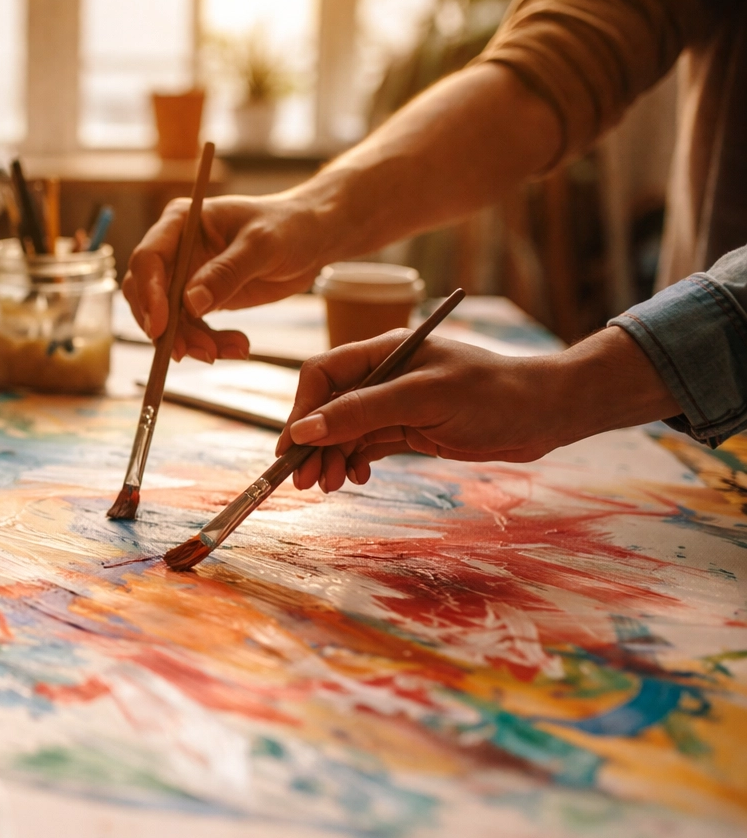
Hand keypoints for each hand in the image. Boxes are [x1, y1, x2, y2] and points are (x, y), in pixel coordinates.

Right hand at [121, 193, 332, 361]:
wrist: (310, 239)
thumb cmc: (288, 227)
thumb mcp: (262, 245)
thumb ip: (226, 272)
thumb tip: (190, 303)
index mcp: (180, 222)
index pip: (148, 259)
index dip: (148, 294)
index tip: (160, 327)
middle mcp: (175, 249)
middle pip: (147, 294)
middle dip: (167, 327)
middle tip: (194, 351)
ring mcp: (185, 275)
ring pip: (168, 319)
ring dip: (191, 341)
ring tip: (225, 352)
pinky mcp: (199, 299)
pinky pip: (191, 329)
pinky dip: (209, 343)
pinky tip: (236, 347)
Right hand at [273, 326, 680, 491]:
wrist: (546, 414)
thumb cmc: (492, 395)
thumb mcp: (423, 399)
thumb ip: (362, 412)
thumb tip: (305, 430)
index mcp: (382, 351)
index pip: (322, 375)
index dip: (300, 410)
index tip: (291, 447)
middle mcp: (383, 374)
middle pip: (328, 407)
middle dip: (312, 443)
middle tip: (303, 481)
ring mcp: (395, 403)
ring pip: (344, 431)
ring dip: (331, 457)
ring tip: (328, 486)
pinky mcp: (409, 428)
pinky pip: (366, 445)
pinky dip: (354, 462)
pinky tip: (355, 478)